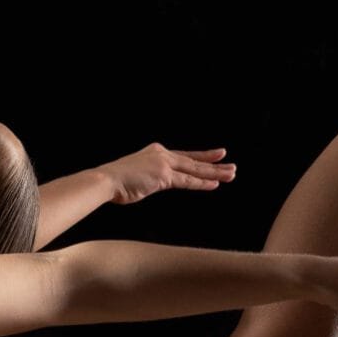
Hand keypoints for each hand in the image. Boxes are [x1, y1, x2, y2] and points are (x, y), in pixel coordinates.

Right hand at [97, 143, 236, 206]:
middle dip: (213, 163)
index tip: (214, 156)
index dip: (200, 157)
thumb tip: (148, 184)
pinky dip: (202, 183)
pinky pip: (187, 181)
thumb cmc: (116, 181)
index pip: (183, 156)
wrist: (106, 180)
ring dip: (214, 172)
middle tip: (230, 164)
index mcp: (156, 152)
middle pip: (193, 160)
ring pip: (194, 169)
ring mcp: (164, 164)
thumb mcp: (135, 175)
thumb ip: (148, 178)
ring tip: (231, 174)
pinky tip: (215, 184)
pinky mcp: (164, 176)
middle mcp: (162, 155)